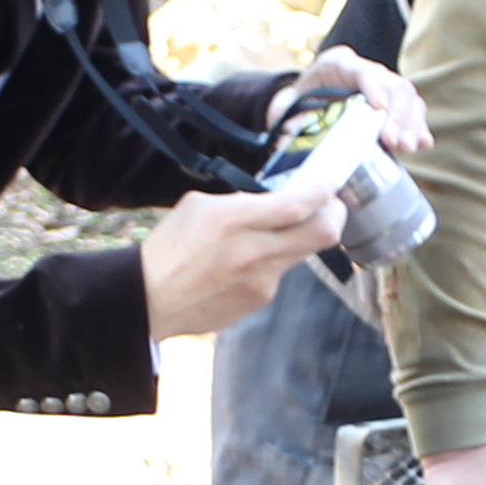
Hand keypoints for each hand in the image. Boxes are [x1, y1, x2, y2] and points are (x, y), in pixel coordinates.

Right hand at [138, 181, 342, 340]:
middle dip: (335, 215)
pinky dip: (272, 263)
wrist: (150, 300)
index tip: (327, 183)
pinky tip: (244, 264)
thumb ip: (240, 200)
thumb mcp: (198, 206)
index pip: (298, 205)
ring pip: (303, 254)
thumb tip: (273, 198)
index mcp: (233, 221)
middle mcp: (253, 252)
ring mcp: (261, 282)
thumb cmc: (170, 249)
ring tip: (271, 234)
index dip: (323, 191)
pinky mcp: (259, 301)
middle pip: (323, 234)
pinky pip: (280, 274)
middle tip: (329, 206)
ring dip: (298, 239)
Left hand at [280, 43, 432, 158]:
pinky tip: (424, 143)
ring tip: (409, 147)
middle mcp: (368, 72)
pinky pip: (413, 112)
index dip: (373, 88)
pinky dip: (419, 127)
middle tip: (395, 141)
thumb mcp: (287, 105)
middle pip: (393, 86)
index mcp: (339, 63)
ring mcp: (384, 87)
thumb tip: (287, 139)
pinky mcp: (394, 106)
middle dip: (397, 115)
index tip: (379, 108)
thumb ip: (287, 118)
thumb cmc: (298, 100)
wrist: (307, 100)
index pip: (362, 72)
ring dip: (411, 124)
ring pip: (408, 99)